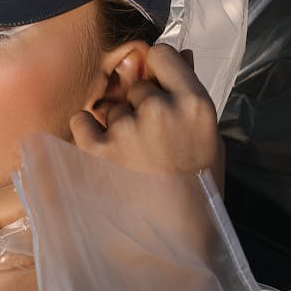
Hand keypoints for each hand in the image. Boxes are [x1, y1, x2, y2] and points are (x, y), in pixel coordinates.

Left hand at [69, 45, 224, 192]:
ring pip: (111, 107)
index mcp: (194, 103)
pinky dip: (88, 133)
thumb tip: (181, 53)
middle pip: (136, 85)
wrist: (176, 236)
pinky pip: (82, 121)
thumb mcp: (208, 136)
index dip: (155, 68)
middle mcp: (160, 109)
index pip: (162, 55)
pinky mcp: (98, 149)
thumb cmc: (197, 187)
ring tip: (134, 160)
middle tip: (151, 141)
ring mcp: (127, 129)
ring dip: (115, 126)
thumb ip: (190, 92)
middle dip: (138, 106)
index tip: (155, 84)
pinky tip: (105, 154)